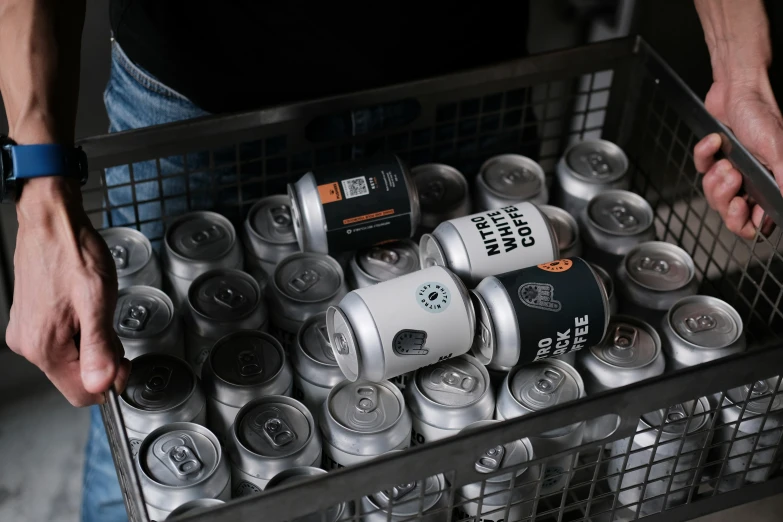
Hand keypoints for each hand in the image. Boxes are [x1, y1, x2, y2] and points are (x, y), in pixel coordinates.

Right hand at [6, 177, 129, 405]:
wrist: (52, 223)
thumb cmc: (74, 254)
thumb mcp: (97, 300)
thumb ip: (100, 346)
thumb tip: (102, 383)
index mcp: (45, 346)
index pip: (82, 393)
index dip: (110, 381)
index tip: (123, 358)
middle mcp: (29, 345)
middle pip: (75, 377)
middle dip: (101, 359)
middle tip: (109, 326)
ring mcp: (27, 333)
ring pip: (69, 359)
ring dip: (90, 343)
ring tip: (94, 310)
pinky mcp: (30, 321)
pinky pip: (60, 341)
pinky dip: (78, 331)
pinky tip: (82, 307)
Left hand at [694, 73, 781, 239]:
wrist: (738, 88)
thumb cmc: (761, 113)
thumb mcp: (777, 149)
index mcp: (769, 183)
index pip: (756, 221)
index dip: (744, 222)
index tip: (740, 206)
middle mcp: (751, 180)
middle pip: (729, 212)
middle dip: (725, 197)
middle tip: (732, 177)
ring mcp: (731, 170)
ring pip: (713, 194)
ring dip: (714, 178)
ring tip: (725, 162)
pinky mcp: (713, 158)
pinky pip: (700, 168)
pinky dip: (703, 155)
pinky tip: (714, 143)